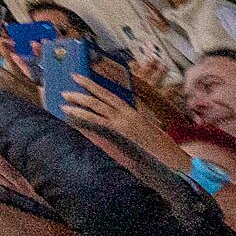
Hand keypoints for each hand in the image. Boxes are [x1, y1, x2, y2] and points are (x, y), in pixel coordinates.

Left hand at [58, 74, 179, 167]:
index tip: (79, 78)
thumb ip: (126, 122)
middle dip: (82, 90)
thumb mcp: (143, 129)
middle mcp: (126, 114)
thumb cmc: (158, 146)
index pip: (108, 95)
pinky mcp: (121, 134)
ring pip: (97, 108)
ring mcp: (123, 123)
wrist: (171, 157)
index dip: (93, 86)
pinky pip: (99, 124)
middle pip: (100, 97)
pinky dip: (85, 119)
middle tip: (65, 88)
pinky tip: (74, 118)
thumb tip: (108, 120)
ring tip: (63, 102)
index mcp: (131, 111)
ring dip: (79, 104)